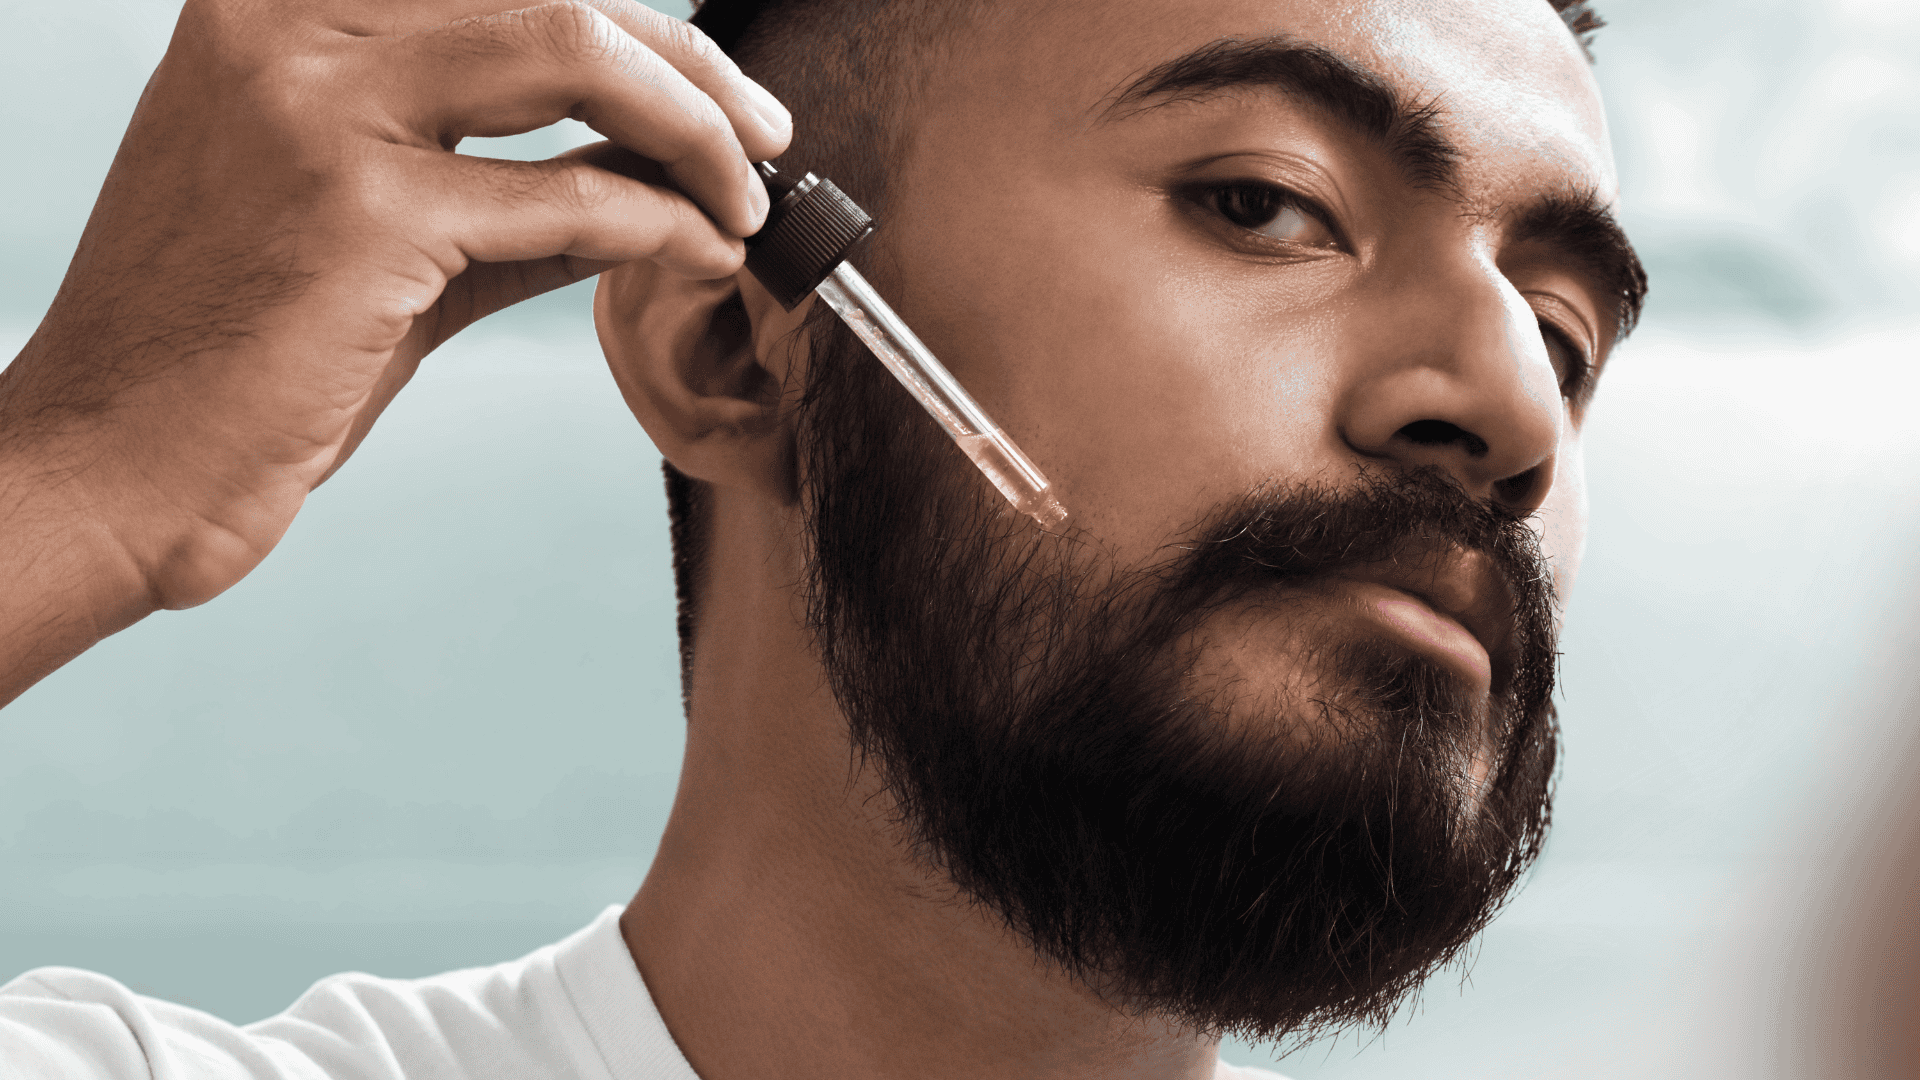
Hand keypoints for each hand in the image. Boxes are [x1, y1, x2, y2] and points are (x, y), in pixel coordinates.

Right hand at [0, 0, 788, 701]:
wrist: (112, 464)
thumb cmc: (238, 357)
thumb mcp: (376, 236)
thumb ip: (508, 189)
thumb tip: (648, 167)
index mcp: (276, 7)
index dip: (633, 25)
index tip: (709, 82)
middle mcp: (286, 24)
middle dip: (690, 65)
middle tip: (766, 135)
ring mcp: (318, 106)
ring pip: (573, 49)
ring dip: (694, 126)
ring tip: (750, 195)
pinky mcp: (359, 211)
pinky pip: (570, 195)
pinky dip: (663, 221)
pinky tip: (703, 253)